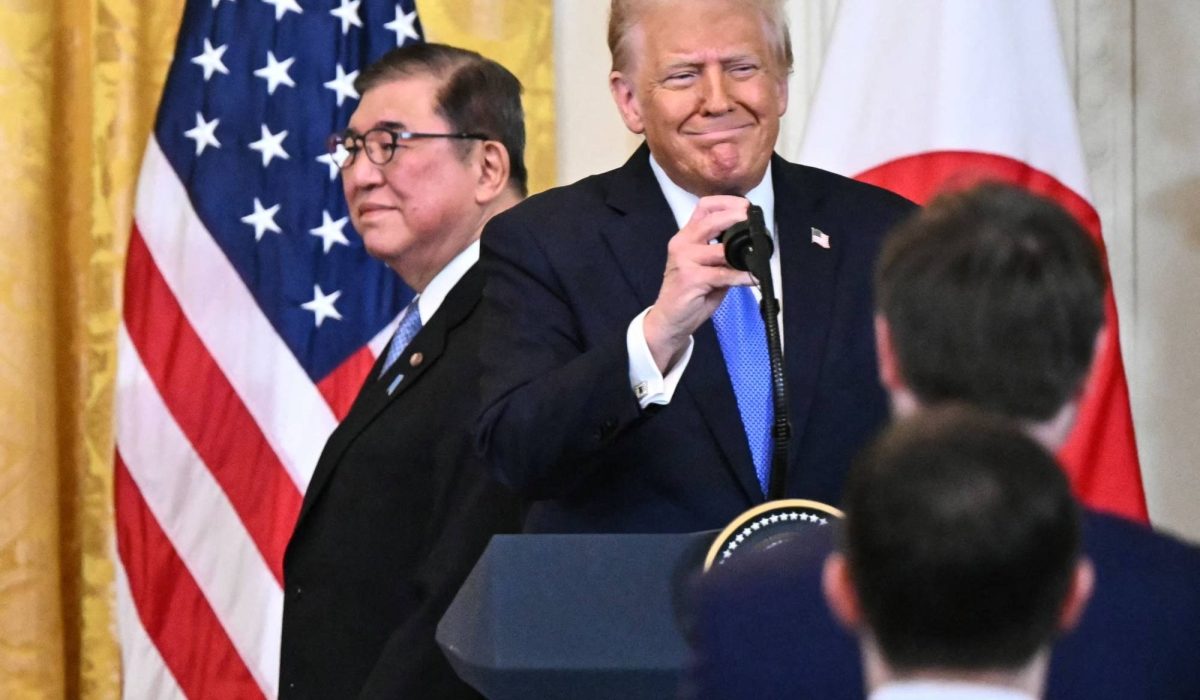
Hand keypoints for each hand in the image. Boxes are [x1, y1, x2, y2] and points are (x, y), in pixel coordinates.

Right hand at [644, 196, 753, 371]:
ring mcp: (684, 260)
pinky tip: (752, 278)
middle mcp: (682, 244)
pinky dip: (741, 276)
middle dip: (735, 217)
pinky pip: (723, 274)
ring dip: (743, 253)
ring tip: (758, 258)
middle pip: (710, 220)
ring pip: (720, 249)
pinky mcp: (690, 279)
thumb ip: (723, 254)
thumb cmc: (690, 294)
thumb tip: (751, 245)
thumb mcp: (707, 267)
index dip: (726, 203)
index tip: (745, 207)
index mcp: (686, 237)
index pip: (704, 207)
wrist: (669, 320)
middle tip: (752, 222)